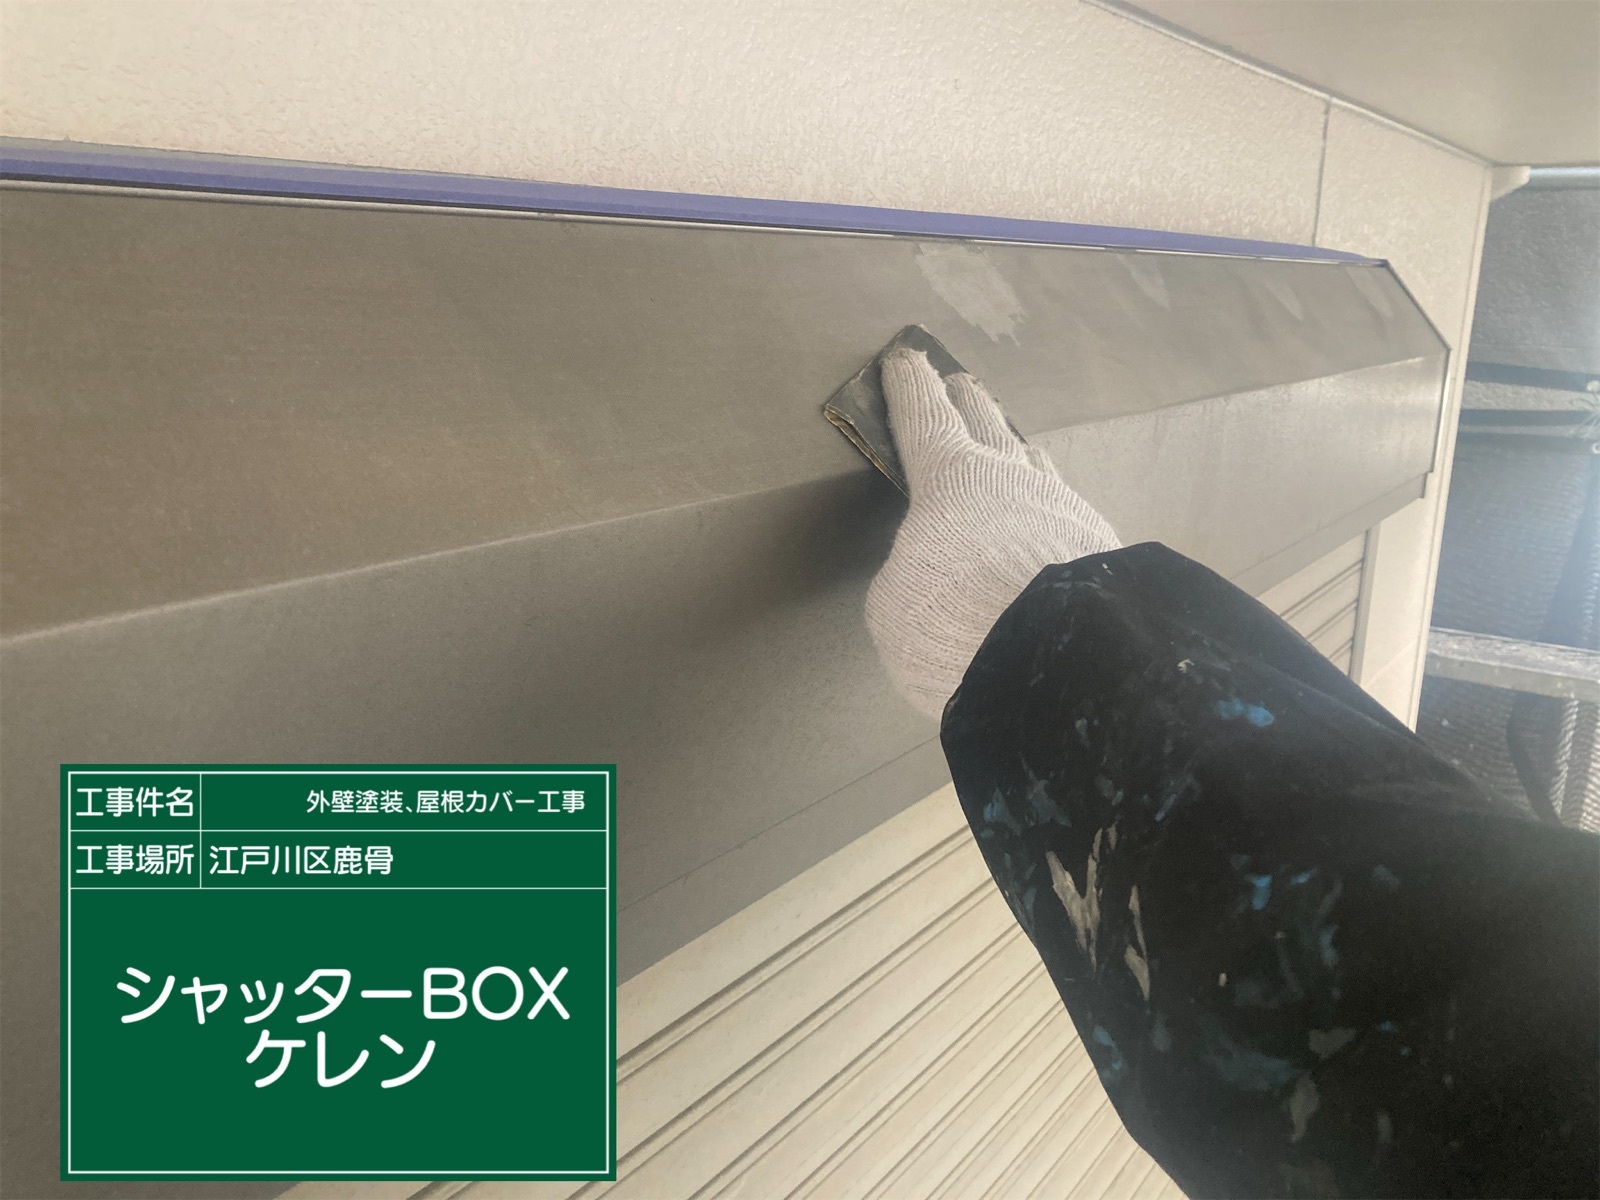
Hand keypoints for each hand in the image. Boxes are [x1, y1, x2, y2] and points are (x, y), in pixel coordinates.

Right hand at [865, 348, 1120, 718]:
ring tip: (1017, 447)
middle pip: (988, 425)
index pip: (925, 419)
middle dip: (969, 403)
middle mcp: (1012, 481)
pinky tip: (1054, 525)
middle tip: (962, 384)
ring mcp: (1063, 509)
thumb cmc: (951, 617)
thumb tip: (935, 573)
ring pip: (1036, 467)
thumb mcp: (896, 601)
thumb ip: (908, 573)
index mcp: (952, 480)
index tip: (906, 358)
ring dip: (1019, 453)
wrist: (1052, 654)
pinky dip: (1050, 515)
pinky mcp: (1100, 547)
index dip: (911, 389)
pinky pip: (1066, 516)